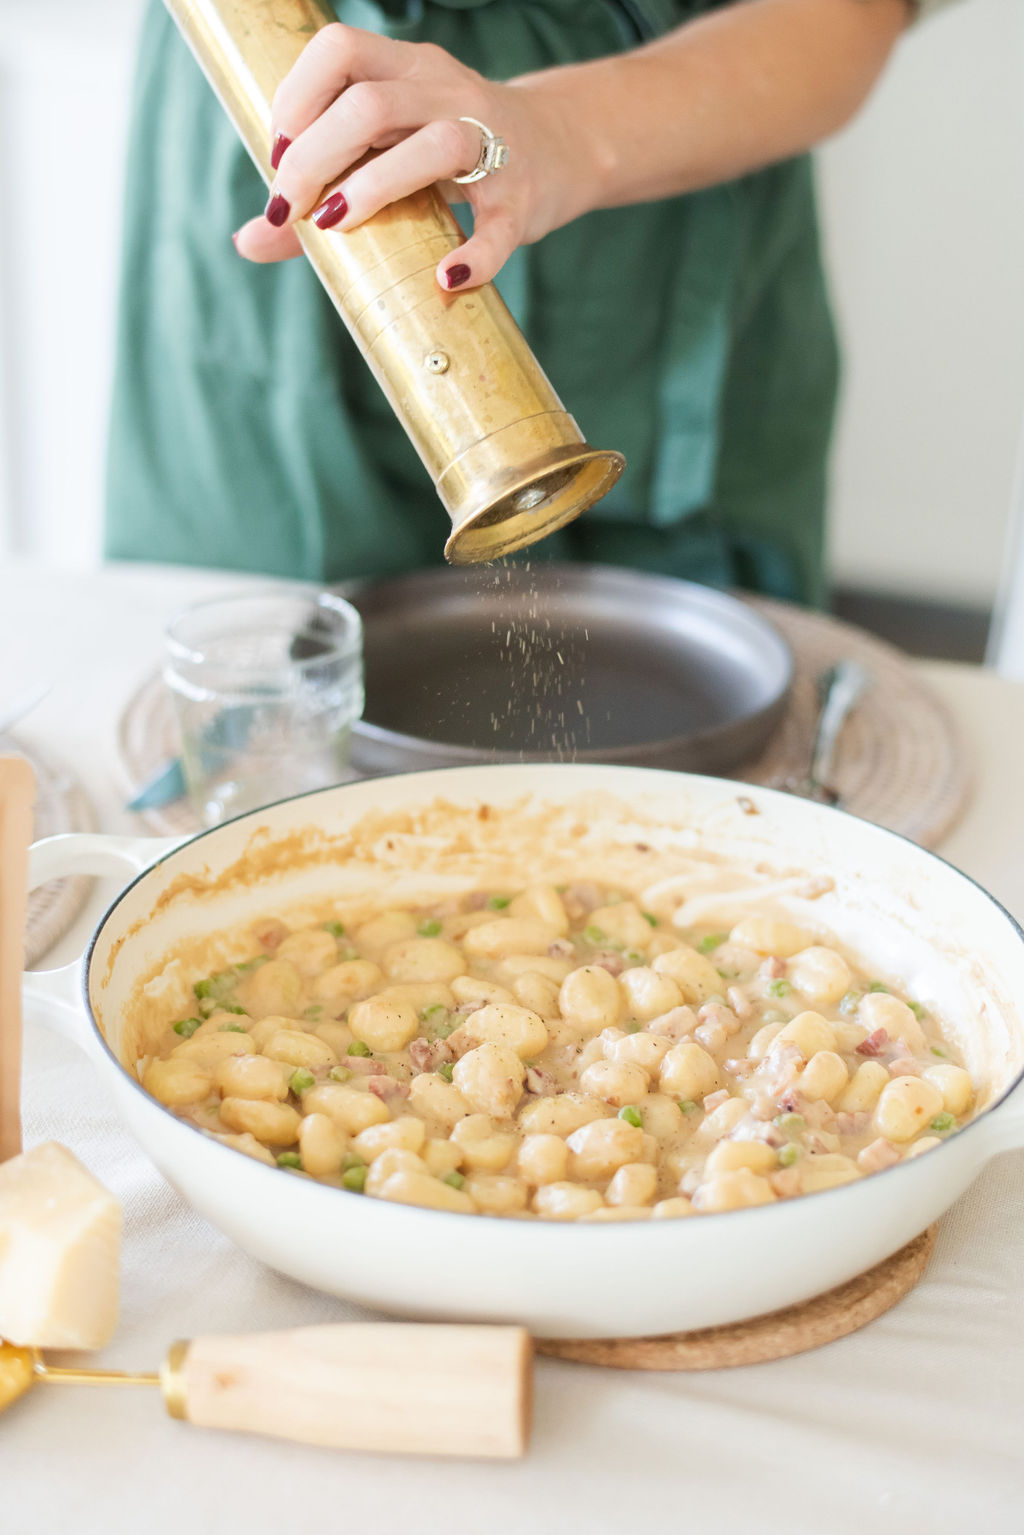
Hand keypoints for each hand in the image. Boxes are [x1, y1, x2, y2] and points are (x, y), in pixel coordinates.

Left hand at [233, 24, 596, 290]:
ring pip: (434, 144)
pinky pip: (498, 225)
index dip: (296, 98)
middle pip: (370, 103)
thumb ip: (318, 191)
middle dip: (314, 157)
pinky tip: (446, 277)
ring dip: (375, 186)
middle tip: (290, 208)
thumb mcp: (389, 151)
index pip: (339, 50)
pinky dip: (473, 254)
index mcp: (407, 68)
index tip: (277, 155)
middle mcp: (448, 93)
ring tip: (339, 226)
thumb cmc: (452, 155)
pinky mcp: (522, 201)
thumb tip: (247, 239)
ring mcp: (491, 145)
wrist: (560, 149)